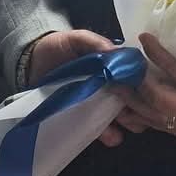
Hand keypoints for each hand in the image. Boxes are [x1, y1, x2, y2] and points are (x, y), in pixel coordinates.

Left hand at [25, 28, 141, 149]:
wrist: (29, 65)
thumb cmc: (57, 48)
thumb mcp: (76, 39)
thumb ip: (94, 42)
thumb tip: (117, 52)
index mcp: (113, 66)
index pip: (136, 75)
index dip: (144, 83)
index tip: (146, 88)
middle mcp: (111, 85)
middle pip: (135, 98)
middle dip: (139, 106)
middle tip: (135, 107)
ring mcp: (99, 103)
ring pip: (123, 116)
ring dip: (128, 122)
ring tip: (124, 123)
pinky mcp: (85, 118)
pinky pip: (101, 129)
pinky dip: (110, 134)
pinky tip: (112, 136)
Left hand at [128, 33, 175, 146]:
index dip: (159, 54)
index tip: (145, 37)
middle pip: (158, 98)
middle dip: (136, 83)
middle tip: (121, 66)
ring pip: (153, 116)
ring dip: (132, 102)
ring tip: (116, 87)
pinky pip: (159, 127)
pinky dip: (142, 118)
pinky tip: (129, 110)